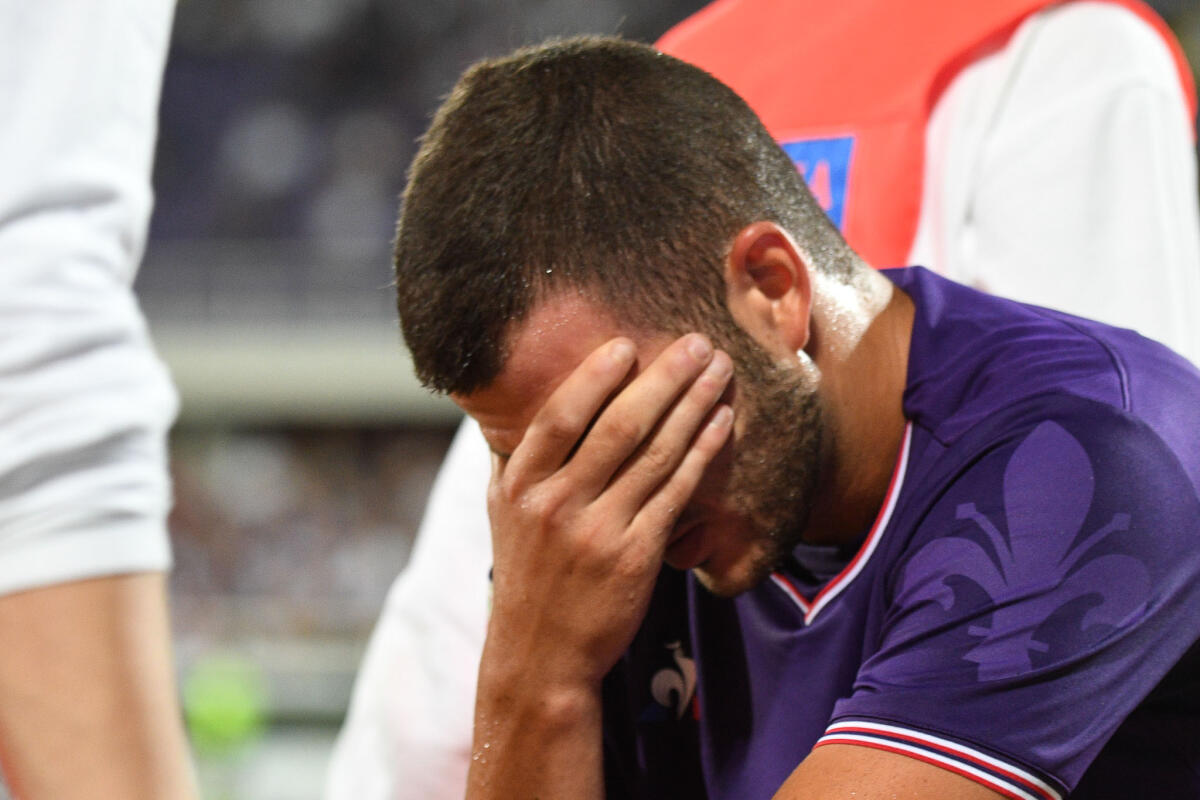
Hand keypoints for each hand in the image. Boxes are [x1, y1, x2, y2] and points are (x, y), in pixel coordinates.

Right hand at [485, 333, 733, 689]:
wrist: (541, 655)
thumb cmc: (528, 572)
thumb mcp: (501, 513)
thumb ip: (512, 457)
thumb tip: (510, 398)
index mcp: (519, 486)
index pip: (559, 418)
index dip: (594, 377)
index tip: (627, 344)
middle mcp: (555, 504)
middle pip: (617, 427)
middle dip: (664, 379)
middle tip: (697, 342)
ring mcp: (597, 531)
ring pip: (654, 454)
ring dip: (693, 406)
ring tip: (719, 371)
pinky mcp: (634, 556)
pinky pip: (675, 493)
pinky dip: (700, 453)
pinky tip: (721, 424)